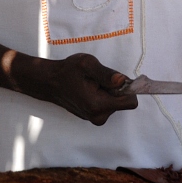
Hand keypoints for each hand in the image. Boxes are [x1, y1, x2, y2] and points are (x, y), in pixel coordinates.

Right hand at [10, 52, 137, 125]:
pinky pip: (108, 104)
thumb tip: (123, 81)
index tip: (117, 78)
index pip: (130, 102)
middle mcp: (99, 116)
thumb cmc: (68, 71)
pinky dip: (103, 95)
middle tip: (99, 78)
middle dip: (116, 88)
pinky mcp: (94, 116)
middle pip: (123, 101)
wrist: (51, 82)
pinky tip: (90, 88)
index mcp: (99, 105)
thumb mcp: (88, 64)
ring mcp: (96, 118)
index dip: (129, 87)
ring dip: (109, 91)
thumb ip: (106, 73)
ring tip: (92, 83)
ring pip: (116, 102)